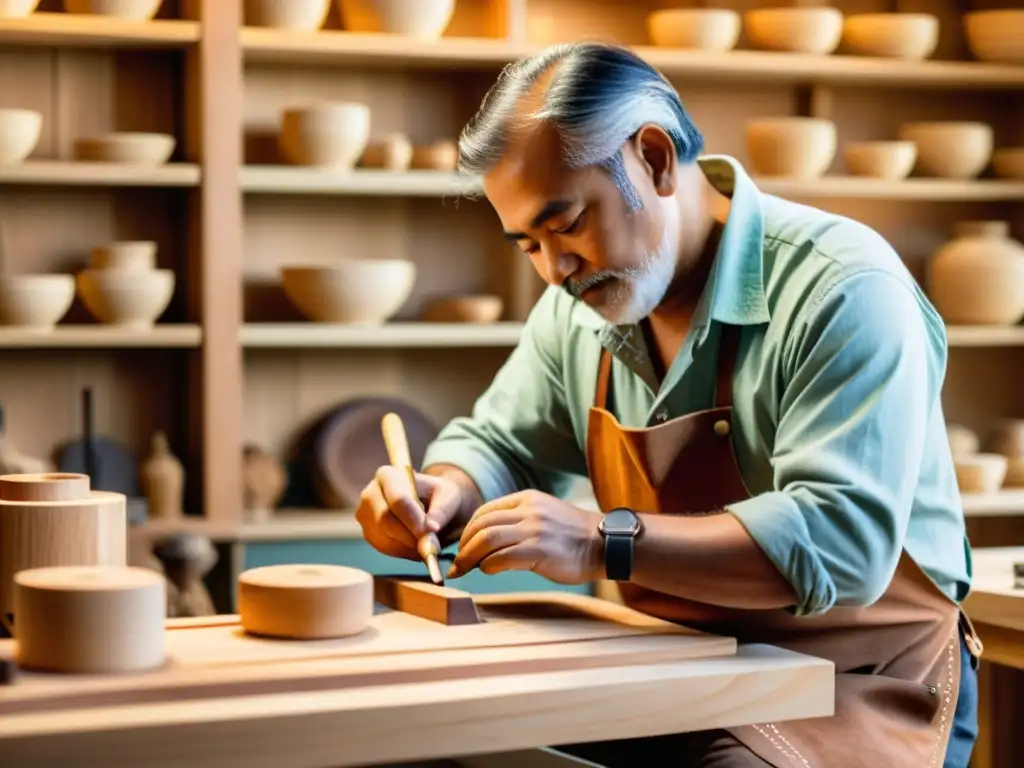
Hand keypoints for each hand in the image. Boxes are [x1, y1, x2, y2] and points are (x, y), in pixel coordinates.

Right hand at [355, 467, 466, 560]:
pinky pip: (384, 549)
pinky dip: (405, 552)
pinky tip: (418, 546)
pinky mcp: (368, 533)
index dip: (414, 519)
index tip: (433, 531)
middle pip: (386, 520)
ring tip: (429, 543)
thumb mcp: (448, 497)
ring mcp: (365, 515)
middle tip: (434, 544)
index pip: (398, 500)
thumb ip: (440, 513)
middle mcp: (370, 493)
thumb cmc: (439, 495)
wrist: (431, 503)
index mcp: (388, 475)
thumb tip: (429, 533)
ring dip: (410, 547)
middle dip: (412, 536)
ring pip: (385, 538)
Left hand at [449, 490, 602, 584]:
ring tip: (464, 570)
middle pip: (481, 525)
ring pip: (487, 539)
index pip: (484, 511)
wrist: (605, 544)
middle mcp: (528, 510)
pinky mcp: (538, 550)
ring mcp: (534, 529)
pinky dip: (488, 566)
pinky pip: (501, 558)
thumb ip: (518, 520)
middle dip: (463, 546)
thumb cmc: (573, 536)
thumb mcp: (544, 514)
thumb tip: (487, 539)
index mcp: (526, 499)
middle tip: (456, 563)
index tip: (461, 547)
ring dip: (469, 557)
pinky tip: (488, 572)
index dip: (467, 530)